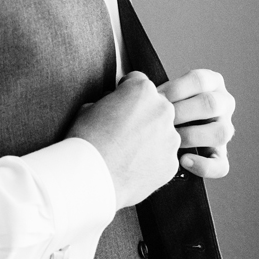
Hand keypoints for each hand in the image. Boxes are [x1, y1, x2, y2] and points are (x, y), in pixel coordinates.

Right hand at [70, 70, 179, 207]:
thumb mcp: (88, 108)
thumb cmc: (87, 141)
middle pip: (156, 106)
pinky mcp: (172, 162)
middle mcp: (163, 111)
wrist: (91, 177)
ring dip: (150, 138)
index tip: (120, 102)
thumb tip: (112, 106)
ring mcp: (171, 138)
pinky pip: (163, 156)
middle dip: (142, 114)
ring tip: (127, 151)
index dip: (125, 91)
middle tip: (122, 129)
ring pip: (162, 133)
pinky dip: (152, 159)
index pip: (138, 81)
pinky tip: (133, 165)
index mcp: (142, 91)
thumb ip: (108, 102)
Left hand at [159, 68, 235, 178]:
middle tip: (160, 120)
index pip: (200, 80)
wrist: (154, 134)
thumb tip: (133, 84)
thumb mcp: (157, 94)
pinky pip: (221, 165)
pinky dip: (203, 165)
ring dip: (192, 135)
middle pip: (211, 104)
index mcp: (211, 83)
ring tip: (169, 139)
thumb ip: (152, 89)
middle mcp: (223, 104)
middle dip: (181, 112)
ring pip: (221, 132)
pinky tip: (183, 160)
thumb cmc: (154, 110)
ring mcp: (224, 129)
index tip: (155, 97)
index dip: (176, 88)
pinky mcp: (220, 156)